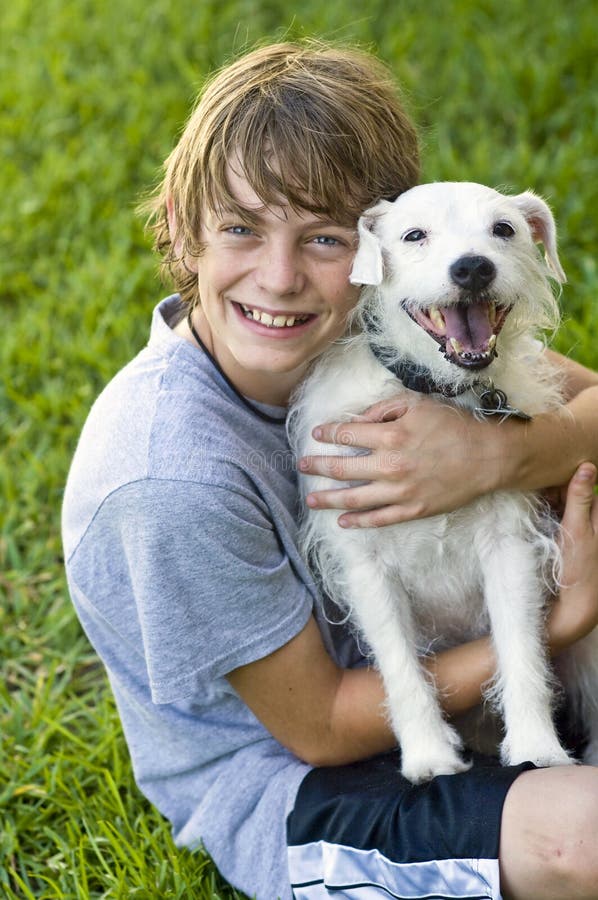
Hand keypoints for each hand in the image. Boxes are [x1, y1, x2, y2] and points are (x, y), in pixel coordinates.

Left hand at [299, 392, 514, 526]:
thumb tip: (358, 420)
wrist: (490, 457)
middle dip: (316, 467)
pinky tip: (342, 521)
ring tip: (310, 499)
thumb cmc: (454, 426)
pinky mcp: (412, 510)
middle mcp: (389, 466)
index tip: (316, 435)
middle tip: (301, 465)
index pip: (346, 436)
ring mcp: (399, 492)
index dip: (327, 434)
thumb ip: (384, 409)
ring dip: (327, 499)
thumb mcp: (418, 404)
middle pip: (340, 469)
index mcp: (389, 437)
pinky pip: (378, 519)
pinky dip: (357, 521)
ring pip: (353, 498)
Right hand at [547, 463, 597, 654]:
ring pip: (561, 506)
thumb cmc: (580, 569)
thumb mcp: (578, 529)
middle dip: (554, 491)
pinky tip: (532, 519)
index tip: (545, 478)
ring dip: (547, 503)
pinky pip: (553, 521)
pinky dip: (543, 517)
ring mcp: (577, 533)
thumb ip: (580, 498)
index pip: (583, 484)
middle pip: (572, 494)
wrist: (572, 607)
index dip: (564, 478)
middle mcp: (590, 523)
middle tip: (535, 491)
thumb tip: (588, 466)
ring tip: (531, 504)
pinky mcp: (564, 542)